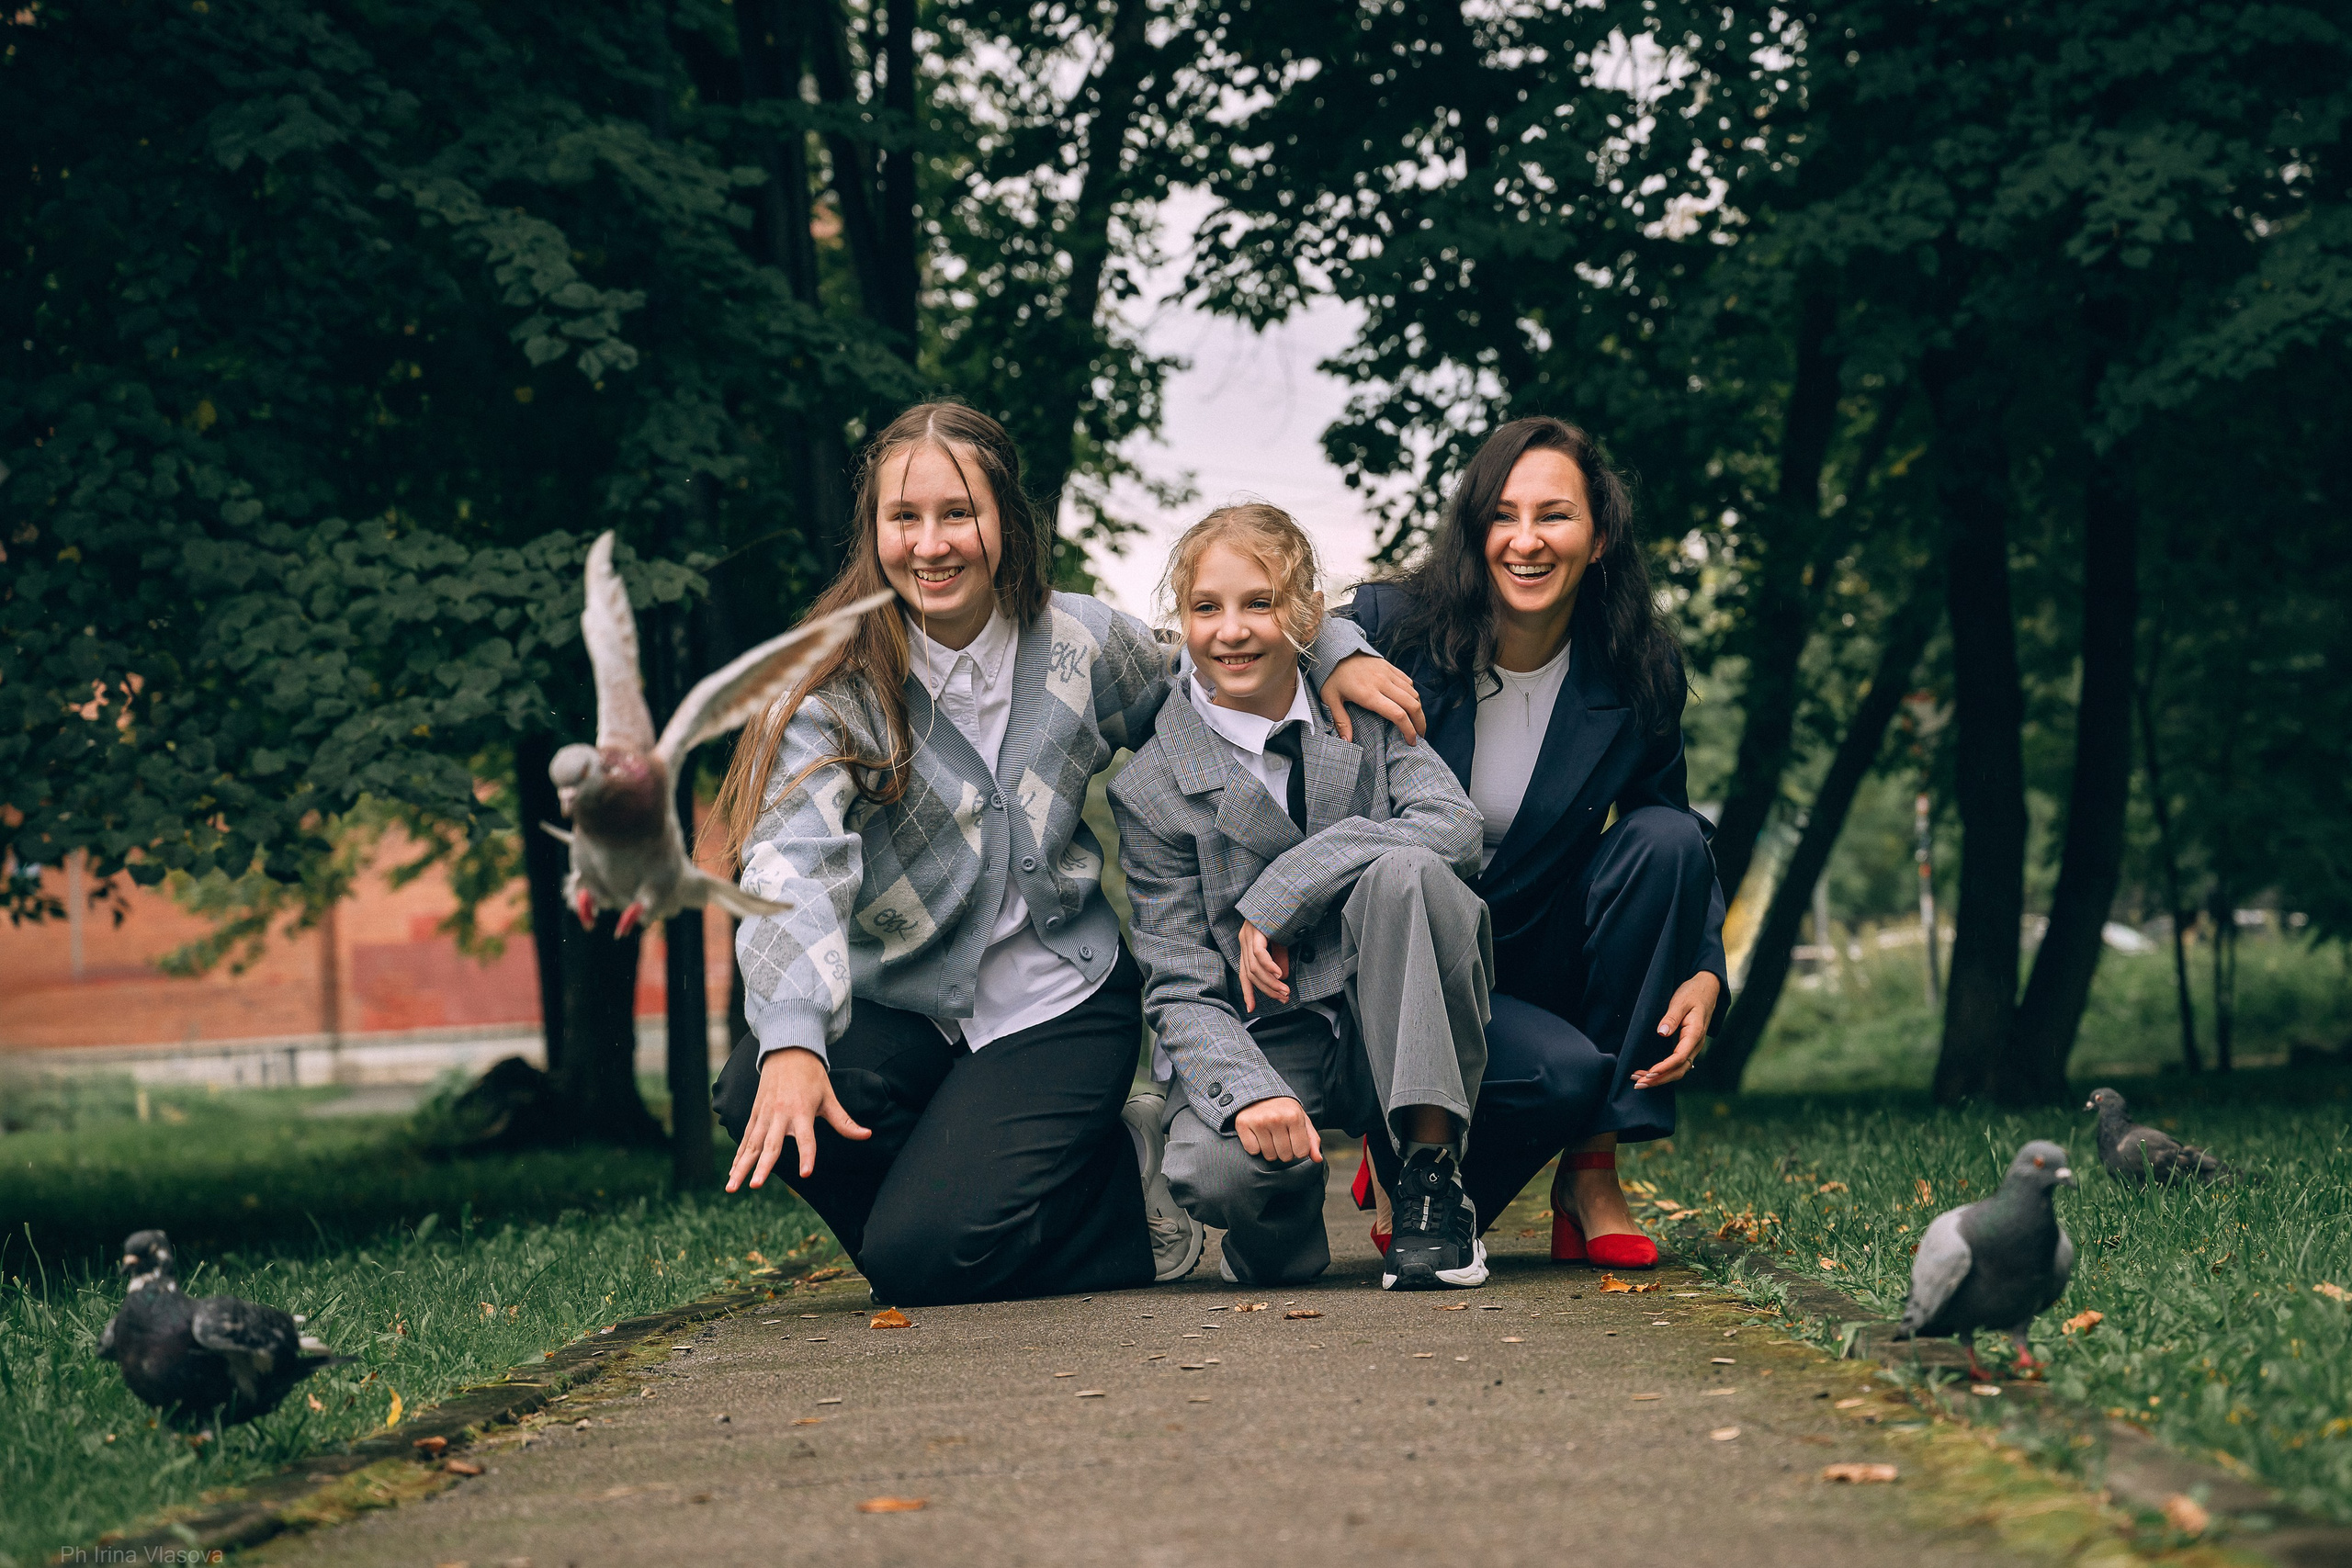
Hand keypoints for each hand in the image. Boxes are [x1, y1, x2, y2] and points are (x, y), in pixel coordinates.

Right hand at [725, 1046, 870, 1189]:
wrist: (787, 1050)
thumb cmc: (812, 1076)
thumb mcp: (829, 1097)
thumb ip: (844, 1121)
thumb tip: (867, 1135)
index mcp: (802, 1111)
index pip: (806, 1138)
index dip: (807, 1155)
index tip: (806, 1174)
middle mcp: (780, 1114)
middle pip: (770, 1145)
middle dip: (762, 1167)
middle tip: (755, 1186)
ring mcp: (764, 1114)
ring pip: (751, 1144)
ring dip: (741, 1166)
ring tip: (732, 1187)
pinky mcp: (755, 1113)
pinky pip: (745, 1137)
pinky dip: (738, 1155)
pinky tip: (732, 1173)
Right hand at [1234, 1096, 1322, 1163]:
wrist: (1260, 1092)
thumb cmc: (1284, 1109)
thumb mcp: (1301, 1120)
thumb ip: (1312, 1140)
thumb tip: (1317, 1159)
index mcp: (1294, 1116)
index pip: (1301, 1152)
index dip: (1298, 1150)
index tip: (1293, 1140)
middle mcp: (1276, 1118)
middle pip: (1285, 1156)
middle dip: (1284, 1151)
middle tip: (1280, 1137)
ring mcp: (1258, 1121)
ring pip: (1269, 1155)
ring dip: (1270, 1150)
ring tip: (1269, 1135)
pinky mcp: (1243, 1124)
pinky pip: (1253, 1151)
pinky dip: (1255, 1147)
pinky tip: (1257, 1135)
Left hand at [1237, 919, 1291, 1010]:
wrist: (1287, 889)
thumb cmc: (1284, 914)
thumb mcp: (1282, 942)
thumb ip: (1279, 959)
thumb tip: (1280, 978)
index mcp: (1247, 944)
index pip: (1244, 973)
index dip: (1248, 992)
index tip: (1252, 1009)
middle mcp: (1244, 940)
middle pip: (1250, 973)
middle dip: (1266, 990)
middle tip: (1283, 998)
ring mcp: (1248, 934)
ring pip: (1255, 967)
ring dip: (1270, 982)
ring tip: (1285, 990)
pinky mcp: (1256, 929)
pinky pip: (1259, 953)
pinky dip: (1269, 966)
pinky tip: (1279, 974)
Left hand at [1317, 651, 1423, 744]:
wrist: (1336, 648)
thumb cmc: (1331, 676)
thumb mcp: (1330, 699)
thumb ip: (1341, 721)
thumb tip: (1347, 742)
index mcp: (1369, 694)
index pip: (1398, 714)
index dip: (1409, 730)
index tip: (1411, 741)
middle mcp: (1382, 683)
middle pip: (1412, 705)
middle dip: (1420, 723)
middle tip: (1420, 736)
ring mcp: (1388, 673)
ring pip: (1413, 693)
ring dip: (1418, 710)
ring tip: (1417, 723)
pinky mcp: (1390, 666)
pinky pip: (1408, 682)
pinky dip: (1413, 695)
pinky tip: (1410, 704)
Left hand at [1634, 970, 1721, 1088]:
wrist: (1707, 989)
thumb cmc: (1693, 993)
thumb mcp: (1681, 1001)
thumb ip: (1671, 1016)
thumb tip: (1662, 1032)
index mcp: (1695, 1034)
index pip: (1680, 1057)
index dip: (1664, 1067)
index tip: (1649, 1073)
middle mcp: (1695, 1045)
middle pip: (1679, 1070)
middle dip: (1659, 1079)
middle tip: (1638, 1084)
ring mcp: (1692, 1047)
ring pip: (1678, 1070)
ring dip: (1659, 1078)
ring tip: (1638, 1081)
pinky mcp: (1687, 1047)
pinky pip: (1677, 1065)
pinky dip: (1663, 1072)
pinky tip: (1649, 1074)